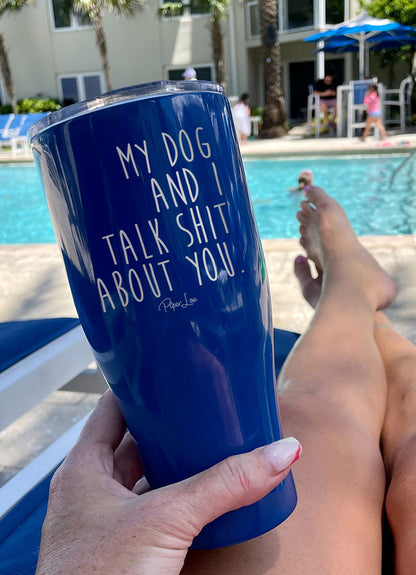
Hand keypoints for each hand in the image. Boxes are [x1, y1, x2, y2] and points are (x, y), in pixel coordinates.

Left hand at [36, 391, 300, 574]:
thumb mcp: (166, 520)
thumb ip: (224, 485)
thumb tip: (279, 453)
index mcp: (83, 469)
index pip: (110, 408)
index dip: (138, 386)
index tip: (170, 371)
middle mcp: (91, 492)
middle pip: (132, 442)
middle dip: (166, 425)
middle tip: (201, 405)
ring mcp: (108, 523)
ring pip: (146, 478)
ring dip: (174, 462)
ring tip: (208, 441)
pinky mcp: (127, 551)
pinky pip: (156, 510)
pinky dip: (179, 498)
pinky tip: (202, 494)